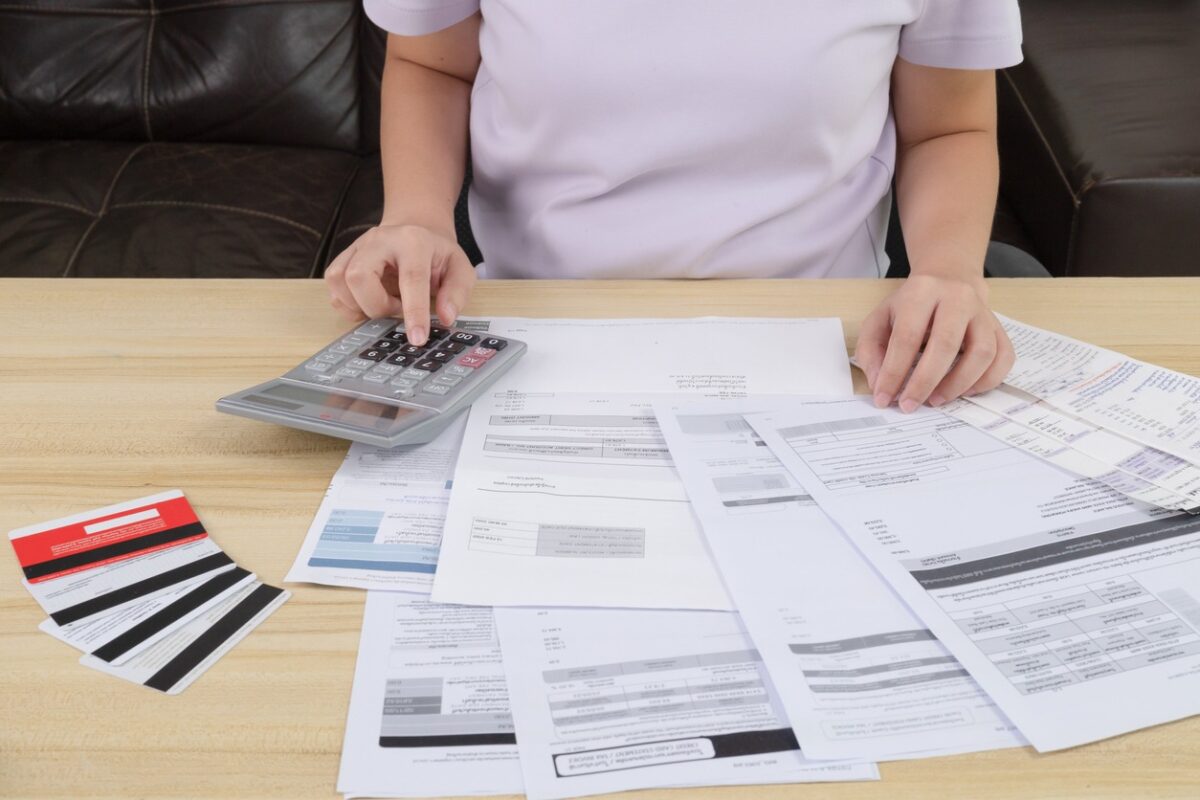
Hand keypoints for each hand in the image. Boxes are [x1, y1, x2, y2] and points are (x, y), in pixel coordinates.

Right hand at [323, 224, 475, 345]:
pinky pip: (333, 287)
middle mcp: (379, 239)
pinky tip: (368, 304)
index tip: (417, 338)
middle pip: (359, 276)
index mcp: (413, 241)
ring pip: (339, 280)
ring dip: (360, 305)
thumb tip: (446, 318)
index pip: (410, 278)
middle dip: (376, 306)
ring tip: (384, 306)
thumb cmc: (437, 254)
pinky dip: (348, 305)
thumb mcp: (459, 269)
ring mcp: (357, 246)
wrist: (415, 229)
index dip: (413, 311)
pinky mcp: (344, 257)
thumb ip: (456, 293)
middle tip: (396, 310)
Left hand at [854, 273, 1013, 411]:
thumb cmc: (911, 306)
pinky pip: (1004, 358)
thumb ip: (871, 350)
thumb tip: (879, 384)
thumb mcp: (880, 318)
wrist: (949, 278)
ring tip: (936, 400)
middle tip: (910, 405)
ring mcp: (984, 312)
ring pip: (982, 353)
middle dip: (924, 382)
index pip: (907, 336)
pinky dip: (987, 381)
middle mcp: (958, 297)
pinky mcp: (1000, 327)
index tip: (884, 398)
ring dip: (958, 384)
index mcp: (923, 291)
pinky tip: (964, 391)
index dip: (893, 372)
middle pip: (946, 344)